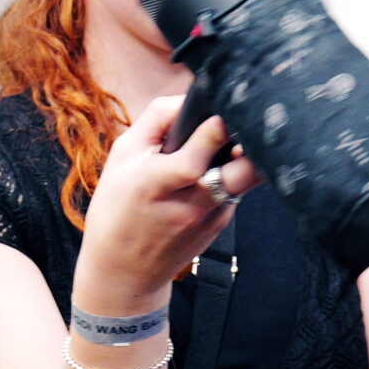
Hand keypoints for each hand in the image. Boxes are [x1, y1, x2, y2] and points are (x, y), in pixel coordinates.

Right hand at [73, 97, 259, 306]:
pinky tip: (215, 170)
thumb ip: (154, 121)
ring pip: (246, 178)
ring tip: (231, 141)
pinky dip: (232, 174)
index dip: (217, 129)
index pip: (198, 155)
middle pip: (243, 172)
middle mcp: (190, 203)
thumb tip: (187, 97)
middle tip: (245, 123)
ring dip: (244, 156)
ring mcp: (211, 217)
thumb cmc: (117, 208)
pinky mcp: (222, 224)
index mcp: (156, 183)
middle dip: (252, 144)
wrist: (124, 271)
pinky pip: (237, 190)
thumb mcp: (121, 157)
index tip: (224, 110)